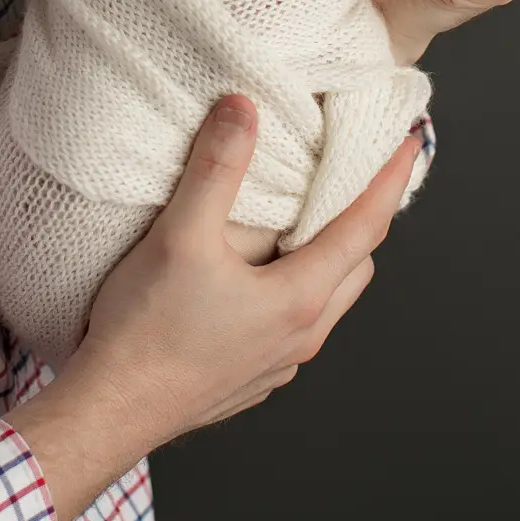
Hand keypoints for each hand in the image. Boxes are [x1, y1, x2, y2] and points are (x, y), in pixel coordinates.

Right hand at [4, 94, 418, 520]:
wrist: (110, 410)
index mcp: (297, 298)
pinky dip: (290, 292)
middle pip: (354, 267)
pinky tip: (255, 279)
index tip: (409, 145)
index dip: (388, 181)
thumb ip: (216, 169)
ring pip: (324, 302)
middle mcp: (299, 335)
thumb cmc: (145, 332)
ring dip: (325, 260)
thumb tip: (243, 110)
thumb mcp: (180, 236)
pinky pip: (289, 328)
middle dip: (362, 220)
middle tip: (354, 179)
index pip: (364, 228)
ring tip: (303, 224)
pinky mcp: (248, 378)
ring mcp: (276, 363)